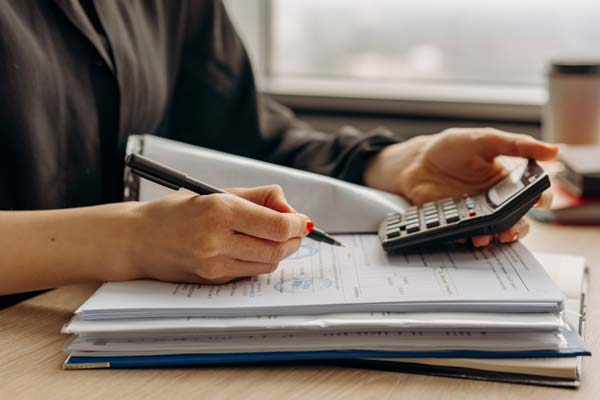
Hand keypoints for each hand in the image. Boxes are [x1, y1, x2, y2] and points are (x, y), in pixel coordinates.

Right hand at [127, 185, 309, 283]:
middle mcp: (217, 240)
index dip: (297, 224)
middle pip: (278, 249)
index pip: (277, 226)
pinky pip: (250, 273)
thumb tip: (291, 211)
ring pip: (268, 264)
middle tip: (294, 230)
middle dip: (293, 240)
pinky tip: (251, 249)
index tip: (301, 221)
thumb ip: (259, 198)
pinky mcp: (212, 280)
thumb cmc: (178, 211)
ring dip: (280, 252)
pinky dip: (260, 261)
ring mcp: (214, 265)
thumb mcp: (217, 193)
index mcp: (220, 211)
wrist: (138, 239)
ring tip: (273, 238)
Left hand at [364, 128, 558, 245]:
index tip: (537, 202)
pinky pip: (464, 235)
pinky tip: (462, 234)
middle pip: (516, 221)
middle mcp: (494, 201)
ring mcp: (475, 213)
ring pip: (493, 232)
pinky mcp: (455, 222)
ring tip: (485, 236)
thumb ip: (516, 145)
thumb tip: (553, 150)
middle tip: (510, 229)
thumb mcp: (485, 139)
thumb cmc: (452, 148)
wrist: (416, 162)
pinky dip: (465, 237)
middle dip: (517, 228)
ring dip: (492, 237)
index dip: (540, 200)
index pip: (533, 195)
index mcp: (507, 181)